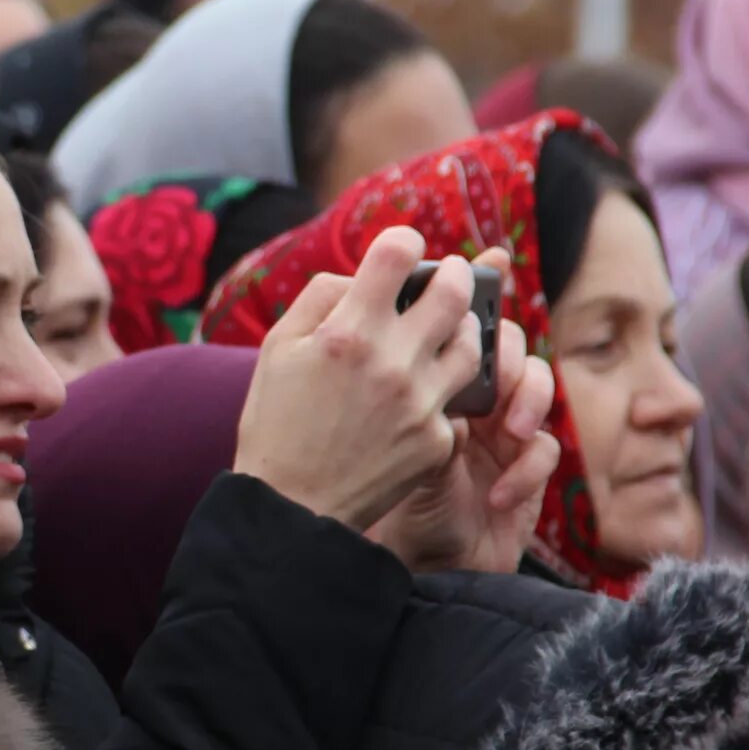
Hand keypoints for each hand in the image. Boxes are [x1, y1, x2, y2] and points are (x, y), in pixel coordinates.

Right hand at [230, 228, 482, 532]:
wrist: (293, 507)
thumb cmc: (276, 423)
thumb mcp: (277, 349)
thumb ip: (320, 299)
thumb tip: (359, 276)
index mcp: (348, 332)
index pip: (398, 254)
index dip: (403, 242)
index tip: (402, 250)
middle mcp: (392, 362)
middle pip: (454, 292)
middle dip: (455, 274)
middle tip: (451, 275)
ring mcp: (420, 403)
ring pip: (471, 345)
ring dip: (462, 330)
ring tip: (446, 332)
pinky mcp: (437, 440)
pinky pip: (455, 400)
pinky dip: (440, 391)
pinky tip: (419, 397)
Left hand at [365, 284, 559, 573]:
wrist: (394, 554)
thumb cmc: (374, 485)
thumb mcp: (375, 429)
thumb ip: (385, 380)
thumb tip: (380, 321)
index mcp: (434, 376)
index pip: (462, 322)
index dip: (482, 291)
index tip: (491, 264)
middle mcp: (475, 397)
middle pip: (509, 344)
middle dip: (507, 347)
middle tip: (493, 367)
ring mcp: (503, 434)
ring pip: (538, 387)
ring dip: (528, 402)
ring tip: (509, 432)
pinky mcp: (524, 474)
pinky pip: (546, 455)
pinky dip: (526, 471)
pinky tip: (498, 493)